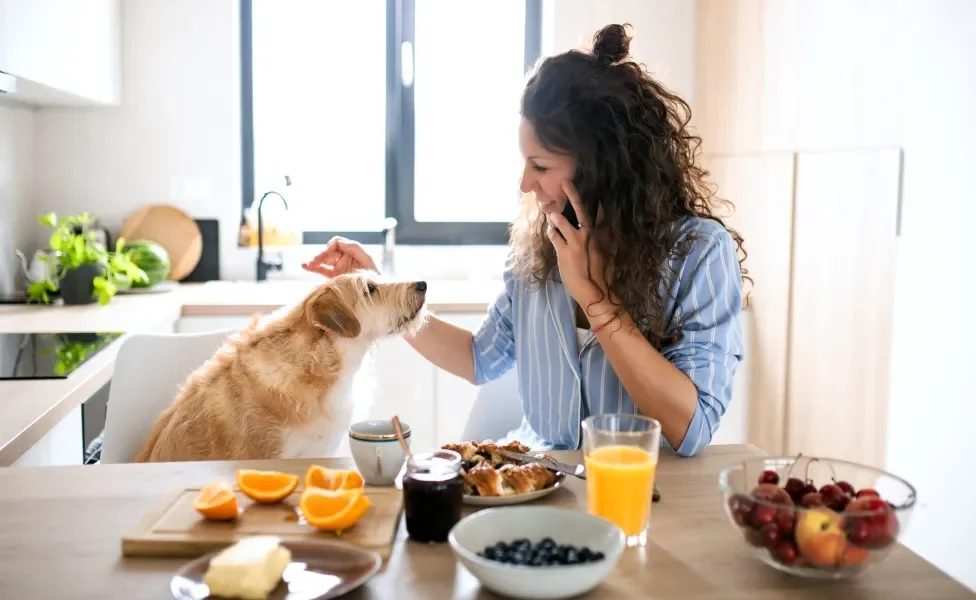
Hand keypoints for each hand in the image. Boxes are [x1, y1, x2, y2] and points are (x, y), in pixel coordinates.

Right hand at [301, 236, 377, 277]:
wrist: (373, 291)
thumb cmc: (372, 274)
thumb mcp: (366, 258)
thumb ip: (354, 247)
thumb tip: (338, 242)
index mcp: (350, 250)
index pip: (337, 243)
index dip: (331, 245)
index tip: (329, 250)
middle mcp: (343, 257)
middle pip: (328, 252)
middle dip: (321, 254)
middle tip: (316, 260)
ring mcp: (337, 267)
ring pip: (322, 260)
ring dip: (314, 260)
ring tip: (308, 264)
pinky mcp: (333, 276)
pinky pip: (321, 270)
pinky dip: (312, 267)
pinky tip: (304, 266)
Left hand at [545, 180, 612, 318]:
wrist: (594, 292)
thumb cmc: (599, 275)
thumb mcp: (606, 255)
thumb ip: (604, 240)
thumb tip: (606, 229)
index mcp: (599, 235)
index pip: (597, 212)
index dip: (593, 200)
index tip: (588, 188)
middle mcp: (588, 235)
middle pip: (580, 210)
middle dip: (572, 194)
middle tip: (565, 182)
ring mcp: (575, 242)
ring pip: (561, 221)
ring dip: (553, 215)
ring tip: (548, 210)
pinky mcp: (564, 252)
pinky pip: (554, 236)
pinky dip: (551, 232)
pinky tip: (550, 230)